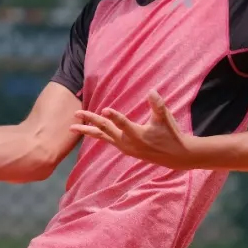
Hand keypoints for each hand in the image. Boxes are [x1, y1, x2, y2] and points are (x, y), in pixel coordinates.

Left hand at [70, 90, 195, 169]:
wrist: (174, 156)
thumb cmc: (170, 134)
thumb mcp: (166, 119)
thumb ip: (158, 105)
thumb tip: (152, 91)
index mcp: (139, 135)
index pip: (124, 124)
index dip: (114, 117)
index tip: (104, 109)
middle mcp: (128, 143)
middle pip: (106, 130)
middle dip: (90, 121)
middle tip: (76, 113)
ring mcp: (125, 147)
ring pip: (102, 137)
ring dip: (88, 130)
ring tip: (72, 126)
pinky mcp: (124, 148)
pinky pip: (106, 140)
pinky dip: (96, 134)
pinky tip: (88, 130)